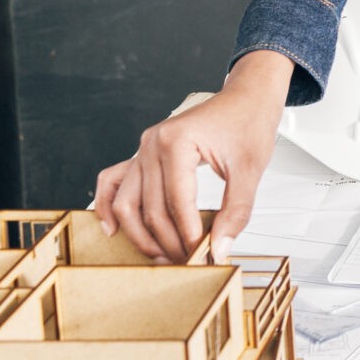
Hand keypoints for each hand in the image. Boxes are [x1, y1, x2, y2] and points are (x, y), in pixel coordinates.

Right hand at [94, 50, 293, 262]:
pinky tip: (114, 230)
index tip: (203, 255)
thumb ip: (235, 212)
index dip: (188, 234)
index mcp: (177, 141)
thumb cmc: (248, 123)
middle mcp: (152, 144)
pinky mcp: (143, 155)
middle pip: (149, 207)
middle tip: (187, 262)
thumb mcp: (250, 169)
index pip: (176, 202)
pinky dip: (109, 206)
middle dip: (167, 241)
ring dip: (140, 234)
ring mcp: (143, 149)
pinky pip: (114, 181)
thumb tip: (219, 248)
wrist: (246, 97)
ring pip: (126, 202)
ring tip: (161, 256)